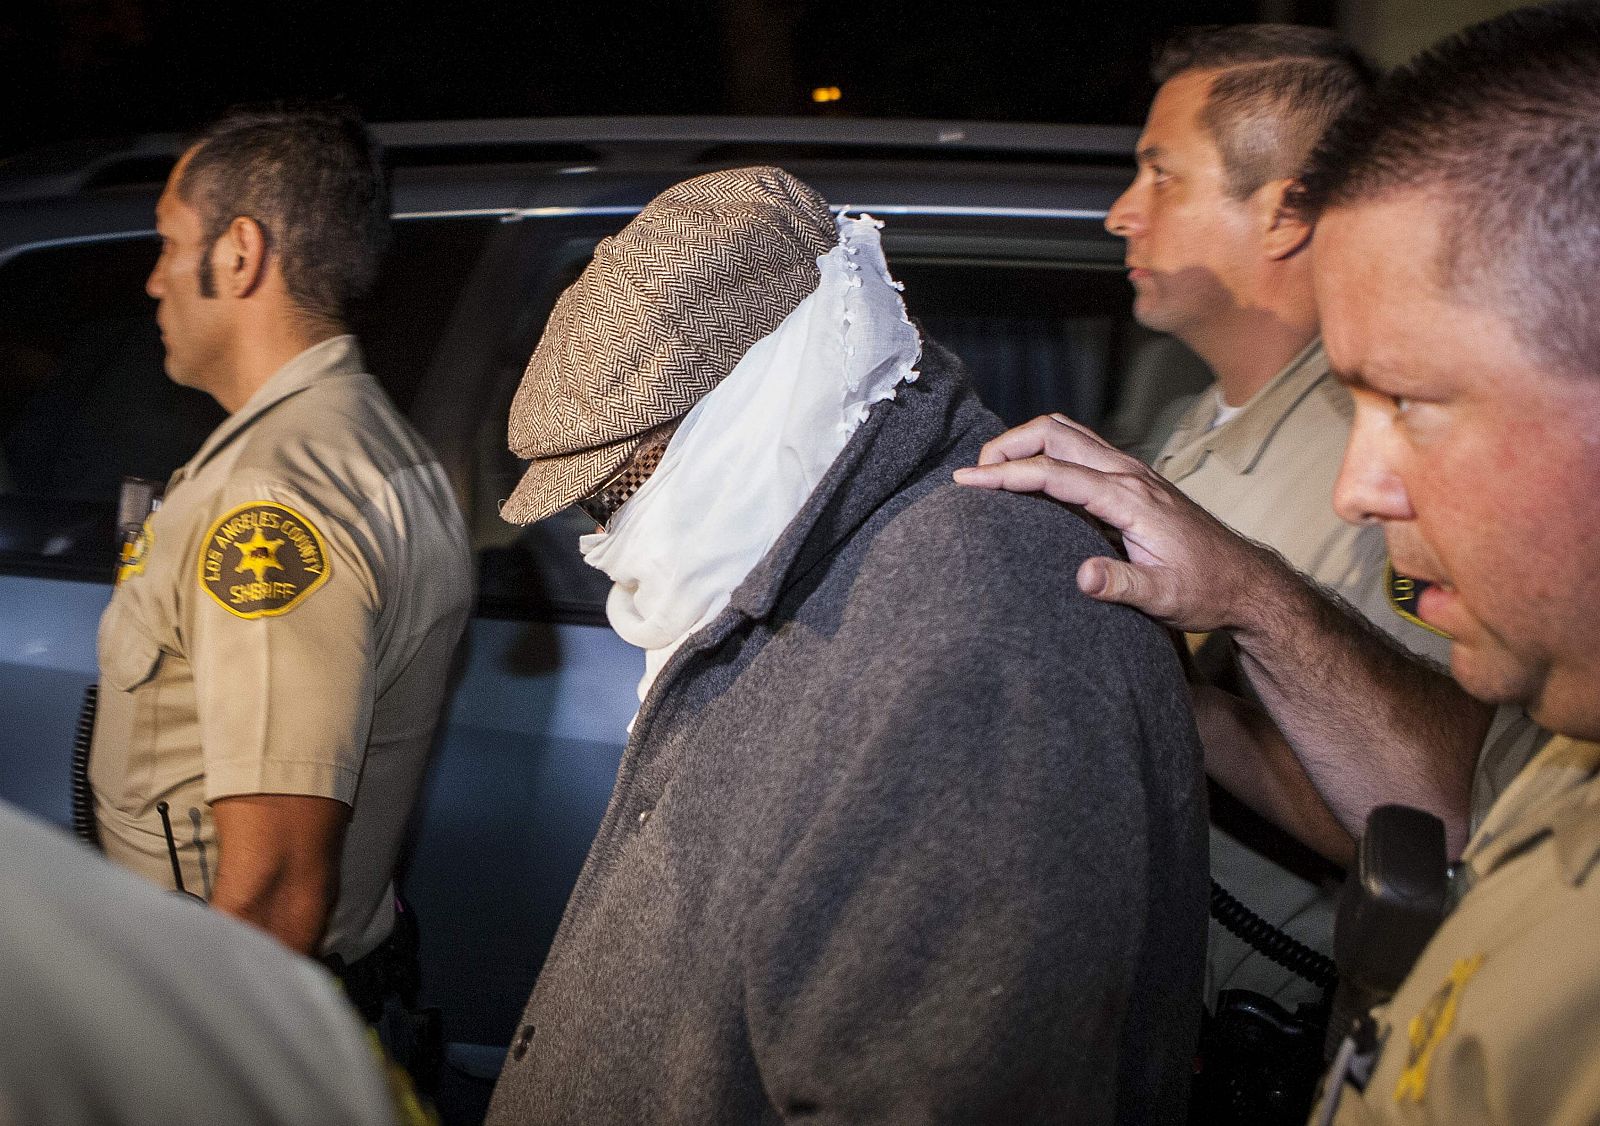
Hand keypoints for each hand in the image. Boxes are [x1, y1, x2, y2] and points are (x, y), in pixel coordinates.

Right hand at [953, 413, 1279, 632]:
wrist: (1246, 582)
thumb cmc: (1206, 591)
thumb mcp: (1165, 599)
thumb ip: (1123, 586)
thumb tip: (1082, 577)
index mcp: (1130, 499)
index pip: (1055, 472)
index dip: (1006, 474)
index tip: (966, 482)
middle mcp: (1129, 474)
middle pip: (1056, 433)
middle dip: (1007, 445)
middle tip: (973, 474)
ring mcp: (1132, 471)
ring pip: (1068, 432)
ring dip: (1026, 441)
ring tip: (992, 469)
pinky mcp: (1133, 478)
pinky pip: (1081, 446)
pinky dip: (1046, 449)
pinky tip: (1030, 475)